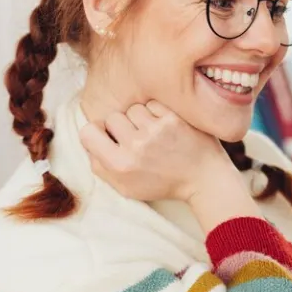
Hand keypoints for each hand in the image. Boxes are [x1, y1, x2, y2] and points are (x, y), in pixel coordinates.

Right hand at [78, 101, 232, 202]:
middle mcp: (136, 146)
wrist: (203, 179)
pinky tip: (165, 128)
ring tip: (153, 133)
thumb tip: (89, 141)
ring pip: (133, 109)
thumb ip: (101, 166)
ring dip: (140, 118)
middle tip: (136, 139)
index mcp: (120, 165)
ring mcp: (156, 130)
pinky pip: (152, 104)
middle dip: (122, 126)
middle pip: (112, 117)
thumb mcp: (126, 188)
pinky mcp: (173, 118)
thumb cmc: (163, 184)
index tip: (109, 137)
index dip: (97, 133)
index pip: (87, 132)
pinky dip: (157, 113)